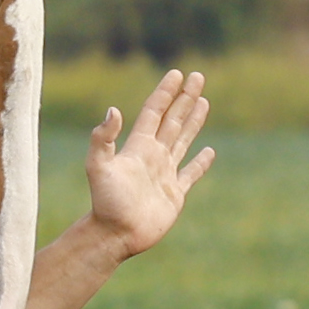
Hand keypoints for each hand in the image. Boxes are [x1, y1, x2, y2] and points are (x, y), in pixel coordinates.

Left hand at [82, 67, 215, 256]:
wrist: (114, 235)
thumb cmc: (106, 203)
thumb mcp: (98, 167)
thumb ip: (102, 139)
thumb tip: (113, 110)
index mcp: (138, 147)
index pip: (154, 112)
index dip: (165, 93)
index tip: (177, 73)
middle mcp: (153, 156)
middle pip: (172, 120)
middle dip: (184, 98)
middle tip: (198, 76)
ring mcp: (164, 174)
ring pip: (183, 140)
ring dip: (194, 121)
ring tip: (203, 101)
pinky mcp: (174, 193)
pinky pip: (191, 173)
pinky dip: (201, 162)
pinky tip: (209, 151)